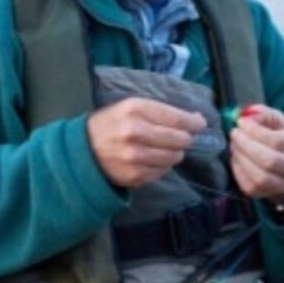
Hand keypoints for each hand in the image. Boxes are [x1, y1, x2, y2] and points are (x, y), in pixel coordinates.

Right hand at [87, 98, 205, 187]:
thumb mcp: (131, 107)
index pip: (177, 118)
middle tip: (182, 137)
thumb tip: (196, 120)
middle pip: (180, 139)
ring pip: (174, 157)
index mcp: (135, 110)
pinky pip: (163, 171)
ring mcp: (135, 157)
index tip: (200, 124)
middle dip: (186, 138)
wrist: (84, 150)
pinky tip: (152, 158)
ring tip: (165, 148)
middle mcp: (135, 133)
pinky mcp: (135, 176)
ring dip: (175, 152)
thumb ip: (161, 111)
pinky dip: (163, 165)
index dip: (194, 122)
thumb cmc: (112, 124)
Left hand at [228, 105, 283, 201]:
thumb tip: (246, 115)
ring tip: (234, 144)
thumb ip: (263, 114)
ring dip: (241, 158)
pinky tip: (236, 157)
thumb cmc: (282, 139)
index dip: (254, 131)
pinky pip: (249, 185)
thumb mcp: (278, 121)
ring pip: (259, 176)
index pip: (276, 141)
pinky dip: (238, 170)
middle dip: (245, 145)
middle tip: (234, 133)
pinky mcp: (267, 194)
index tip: (240, 122)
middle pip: (268, 160)